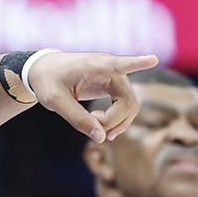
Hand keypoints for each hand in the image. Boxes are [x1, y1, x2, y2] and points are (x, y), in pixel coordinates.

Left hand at [27, 51, 157, 142]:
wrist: (44, 69)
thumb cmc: (48, 80)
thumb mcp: (54, 101)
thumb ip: (77, 119)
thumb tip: (102, 138)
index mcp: (94, 65)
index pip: (119, 64)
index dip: (137, 63)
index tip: (152, 58)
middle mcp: (110, 69)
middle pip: (128, 101)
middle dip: (113, 121)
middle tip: (92, 127)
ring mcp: (115, 77)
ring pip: (130, 106)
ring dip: (117, 123)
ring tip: (95, 127)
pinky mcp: (115, 86)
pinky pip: (126, 107)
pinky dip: (117, 120)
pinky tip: (102, 127)